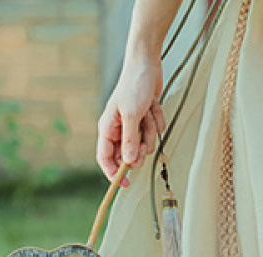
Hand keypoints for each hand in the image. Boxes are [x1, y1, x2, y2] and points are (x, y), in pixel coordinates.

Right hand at [96, 54, 166, 187]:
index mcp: (108, 128)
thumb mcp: (131, 114)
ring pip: (146, 144)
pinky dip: (157, 119)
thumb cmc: (134, 85)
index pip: (105, 158)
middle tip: (144, 141)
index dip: (113, 174)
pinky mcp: (146, 120)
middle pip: (129, 156)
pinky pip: (156, 131)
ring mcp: (133, 125)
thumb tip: (127, 162)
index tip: (125, 184)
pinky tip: (153, 105)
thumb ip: (130, 140)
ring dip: (150, 130)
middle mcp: (119, 129)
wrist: (147, 65)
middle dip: (140, 150)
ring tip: (148, 112)